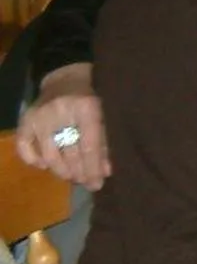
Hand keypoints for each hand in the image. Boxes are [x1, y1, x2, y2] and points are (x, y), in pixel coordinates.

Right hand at [16, 64, 110, 189]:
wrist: (66, 79)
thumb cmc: (91, 98)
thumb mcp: (104, 115)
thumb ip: (105, 142)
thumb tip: (105, 172)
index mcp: (86, 107)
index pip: (89, 145)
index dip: (93, 168)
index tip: (97, 184)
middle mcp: (60, 111)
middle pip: (70, 152)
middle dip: (79, 172)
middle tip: (86, 183)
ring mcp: (39, 116)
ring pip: (49, 154)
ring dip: (61, 170)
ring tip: (72, 177)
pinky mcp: (25, 119)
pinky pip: (24, 146)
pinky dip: (33, 159)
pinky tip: (45, 166)